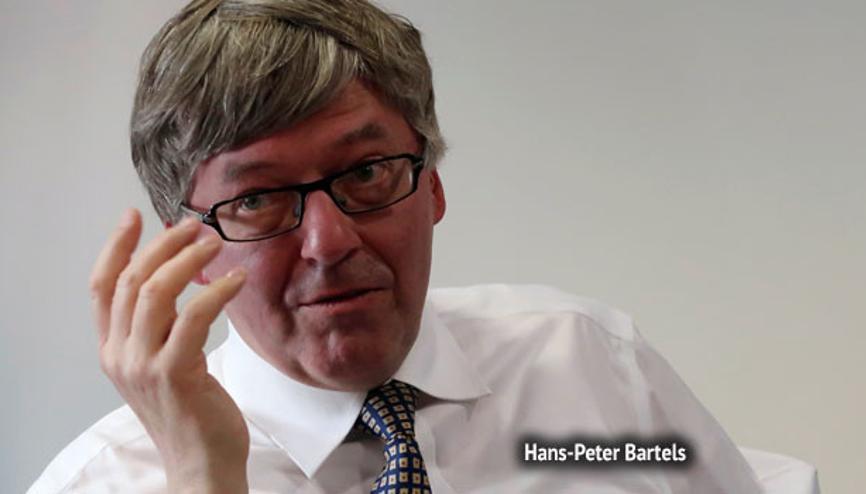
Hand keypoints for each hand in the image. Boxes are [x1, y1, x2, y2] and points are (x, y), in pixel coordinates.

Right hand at [89, 209, 248, 492]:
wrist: (201, 463)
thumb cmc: (190, 412)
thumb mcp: (162, 364)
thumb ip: (159, 328)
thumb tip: (177, 278)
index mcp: (112, 350)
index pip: (102, 286)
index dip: (115, 246)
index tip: (135, 216)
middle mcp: (120, 355)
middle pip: (131, 280)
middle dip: (163, 245)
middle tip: (195, 227)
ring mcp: (143, 365)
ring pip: (156, 291)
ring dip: (188, 259)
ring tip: (216, 244)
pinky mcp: (175, 373)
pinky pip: (194, 316)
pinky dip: (216, 291)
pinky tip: (238, 281)